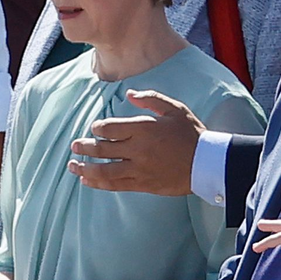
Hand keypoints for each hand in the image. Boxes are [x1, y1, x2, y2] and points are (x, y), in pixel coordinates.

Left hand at [67, 90, 203, 194]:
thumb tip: (129, 94)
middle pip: (102, 149)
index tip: (95, 128)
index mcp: (144, 128)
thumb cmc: (192, 134)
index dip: (98, 128)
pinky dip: (98, 184)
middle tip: (74, 145)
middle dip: (84, 147)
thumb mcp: (174, 109)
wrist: (207, 163)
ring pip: (104, 170)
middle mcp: (137, 149)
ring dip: (85, 168)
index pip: (109, 128)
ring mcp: (139, 169)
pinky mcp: (142, 184)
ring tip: (73, 166)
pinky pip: (115, 185)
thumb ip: (151, 99)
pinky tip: (87, 181)